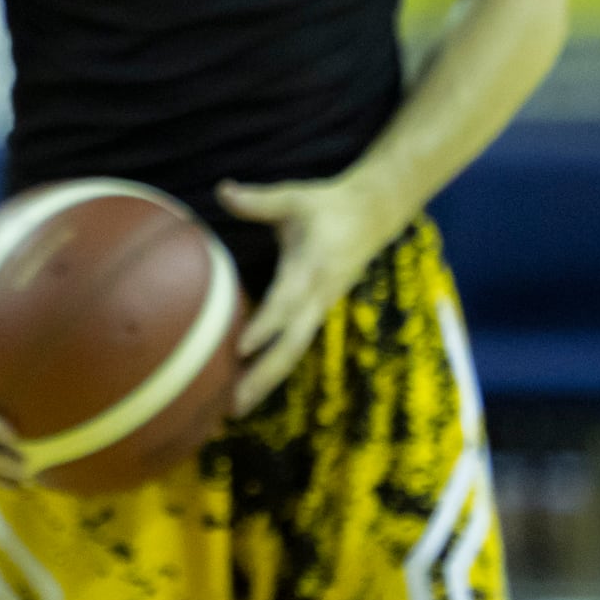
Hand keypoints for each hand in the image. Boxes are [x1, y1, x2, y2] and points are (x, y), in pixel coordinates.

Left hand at [218, 175, 402, 414]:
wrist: (376, 214)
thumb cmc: (328, 205)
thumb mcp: (295, 197)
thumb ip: (258, 200)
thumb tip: (223, 190)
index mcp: (311, 267)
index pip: (286, 300)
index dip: (265, 324)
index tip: (241, 347)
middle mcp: (318, 295)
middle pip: (291, 343)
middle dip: (264, 374)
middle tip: (234, 403)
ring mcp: (320, 308)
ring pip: (294, 352)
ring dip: (266, 381)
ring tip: (235, 409)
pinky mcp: (318, 313)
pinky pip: (295, 347)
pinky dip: (273, 370)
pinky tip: (249, 390)